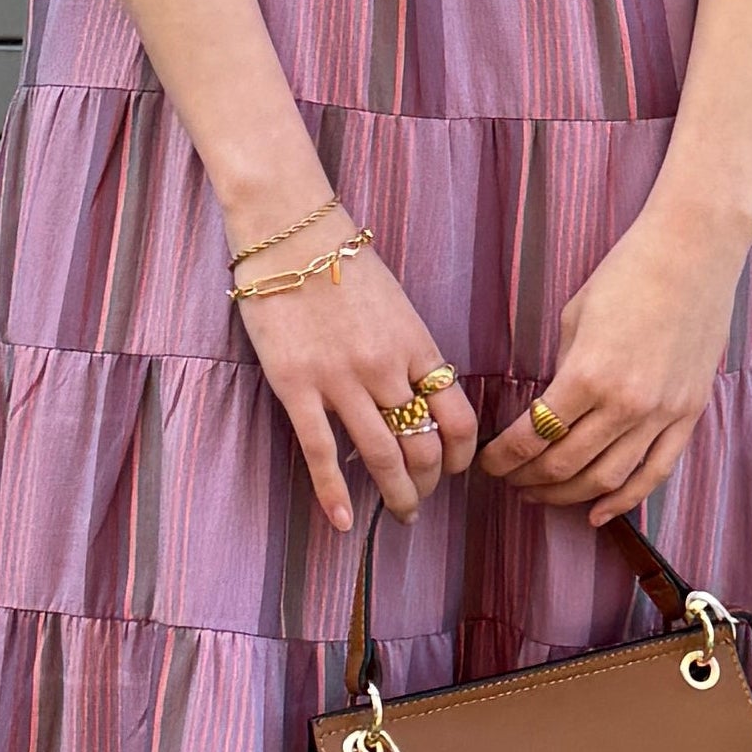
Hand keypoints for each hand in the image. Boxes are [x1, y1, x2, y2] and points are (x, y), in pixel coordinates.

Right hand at [229, 204, 479, 534]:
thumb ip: (409, 353)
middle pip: (423, 445)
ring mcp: (341, 379)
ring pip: (382, 456)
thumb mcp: (396, 305)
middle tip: (421, 501)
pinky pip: (322, 451)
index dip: (462, 454)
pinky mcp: (297, 386)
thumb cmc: (341, 262)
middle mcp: (386, 367)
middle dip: (429, 483)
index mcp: (416, 345)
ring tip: (400, 514)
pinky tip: (344, 521)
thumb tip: (419, 400)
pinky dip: (335, 494)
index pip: (458, 417)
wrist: (289, 231)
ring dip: (397, 495)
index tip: (455, 469)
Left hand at [481, 196, 749, 528]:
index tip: (488, 463)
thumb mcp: (575, 318)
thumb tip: (546, 412)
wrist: (694, 251)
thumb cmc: (628, 273)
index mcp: (588, 375)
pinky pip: (655, 472)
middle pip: (565, 465)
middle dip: (528, 479)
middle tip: (509, 481)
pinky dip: (625, 499)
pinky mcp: (689, 413)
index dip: (503, 458)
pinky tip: (599, 513)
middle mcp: (625, 404)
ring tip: (543, 494)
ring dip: (568, 495)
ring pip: (608, 479)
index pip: (532, 437)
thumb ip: (562, 372)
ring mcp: (662, 413)